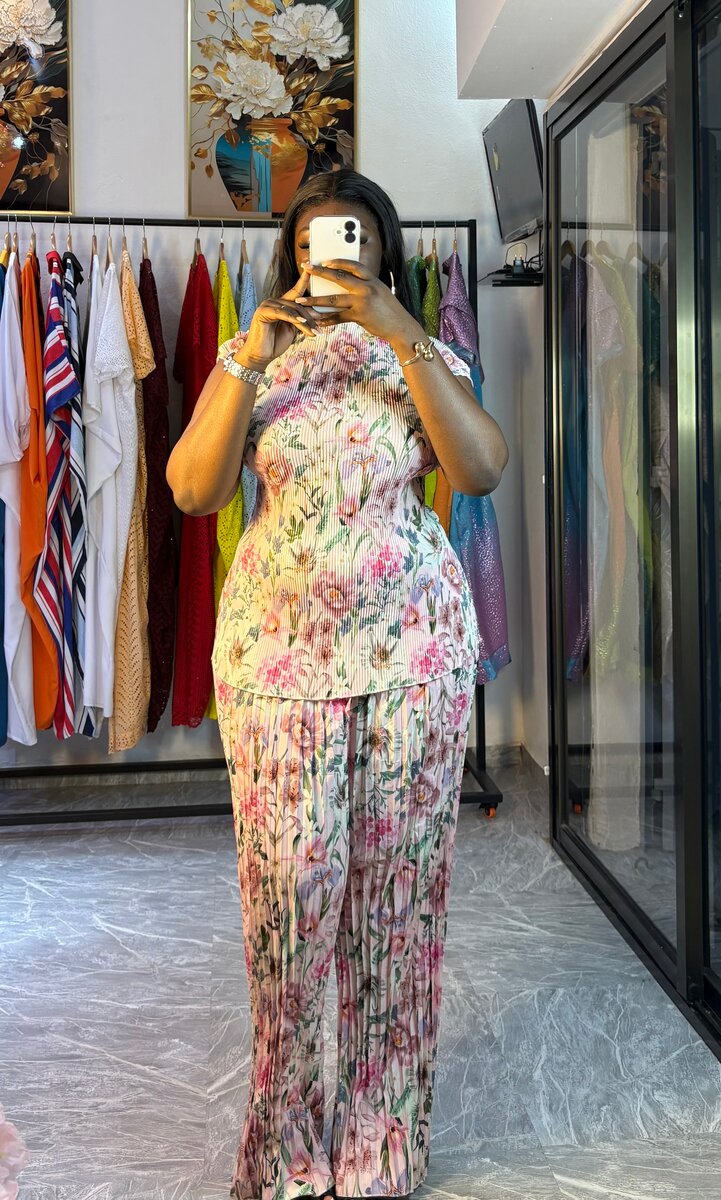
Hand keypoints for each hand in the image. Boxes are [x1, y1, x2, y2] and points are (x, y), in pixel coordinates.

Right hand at [236, 268, 326, 369]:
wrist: (261, 356)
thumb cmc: (276, 343)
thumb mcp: (293, 330)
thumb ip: (301, 320)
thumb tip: (318, 313)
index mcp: (281, 304)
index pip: (296, 290)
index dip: (304, 280)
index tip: (312, 268)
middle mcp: (274, 301)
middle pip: (297, 303)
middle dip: (311, 316)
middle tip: (321, 326)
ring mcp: (267, 305)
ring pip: (292, 309)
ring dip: (305, 321)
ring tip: (315, 332)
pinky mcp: (263, 312)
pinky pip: (283, 314)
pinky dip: (294, 318)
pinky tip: (302, 323)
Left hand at [297, 259, 422, 347]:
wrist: (400, 327)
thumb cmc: (390, 310)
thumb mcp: (380, 292)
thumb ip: (366, 286)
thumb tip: (348, 282)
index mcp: (372, 279)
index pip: (353, 265)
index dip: (338, 261)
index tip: (324, 261)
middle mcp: (366, 288)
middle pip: (339, 278)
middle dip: (320, 272)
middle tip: (306, 268)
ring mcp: (362, 302)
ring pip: (333, 300)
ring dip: (315, 300)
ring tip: (301, 300)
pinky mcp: (359, 317)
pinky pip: (338, 317)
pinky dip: (326, 319)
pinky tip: (316, 320)